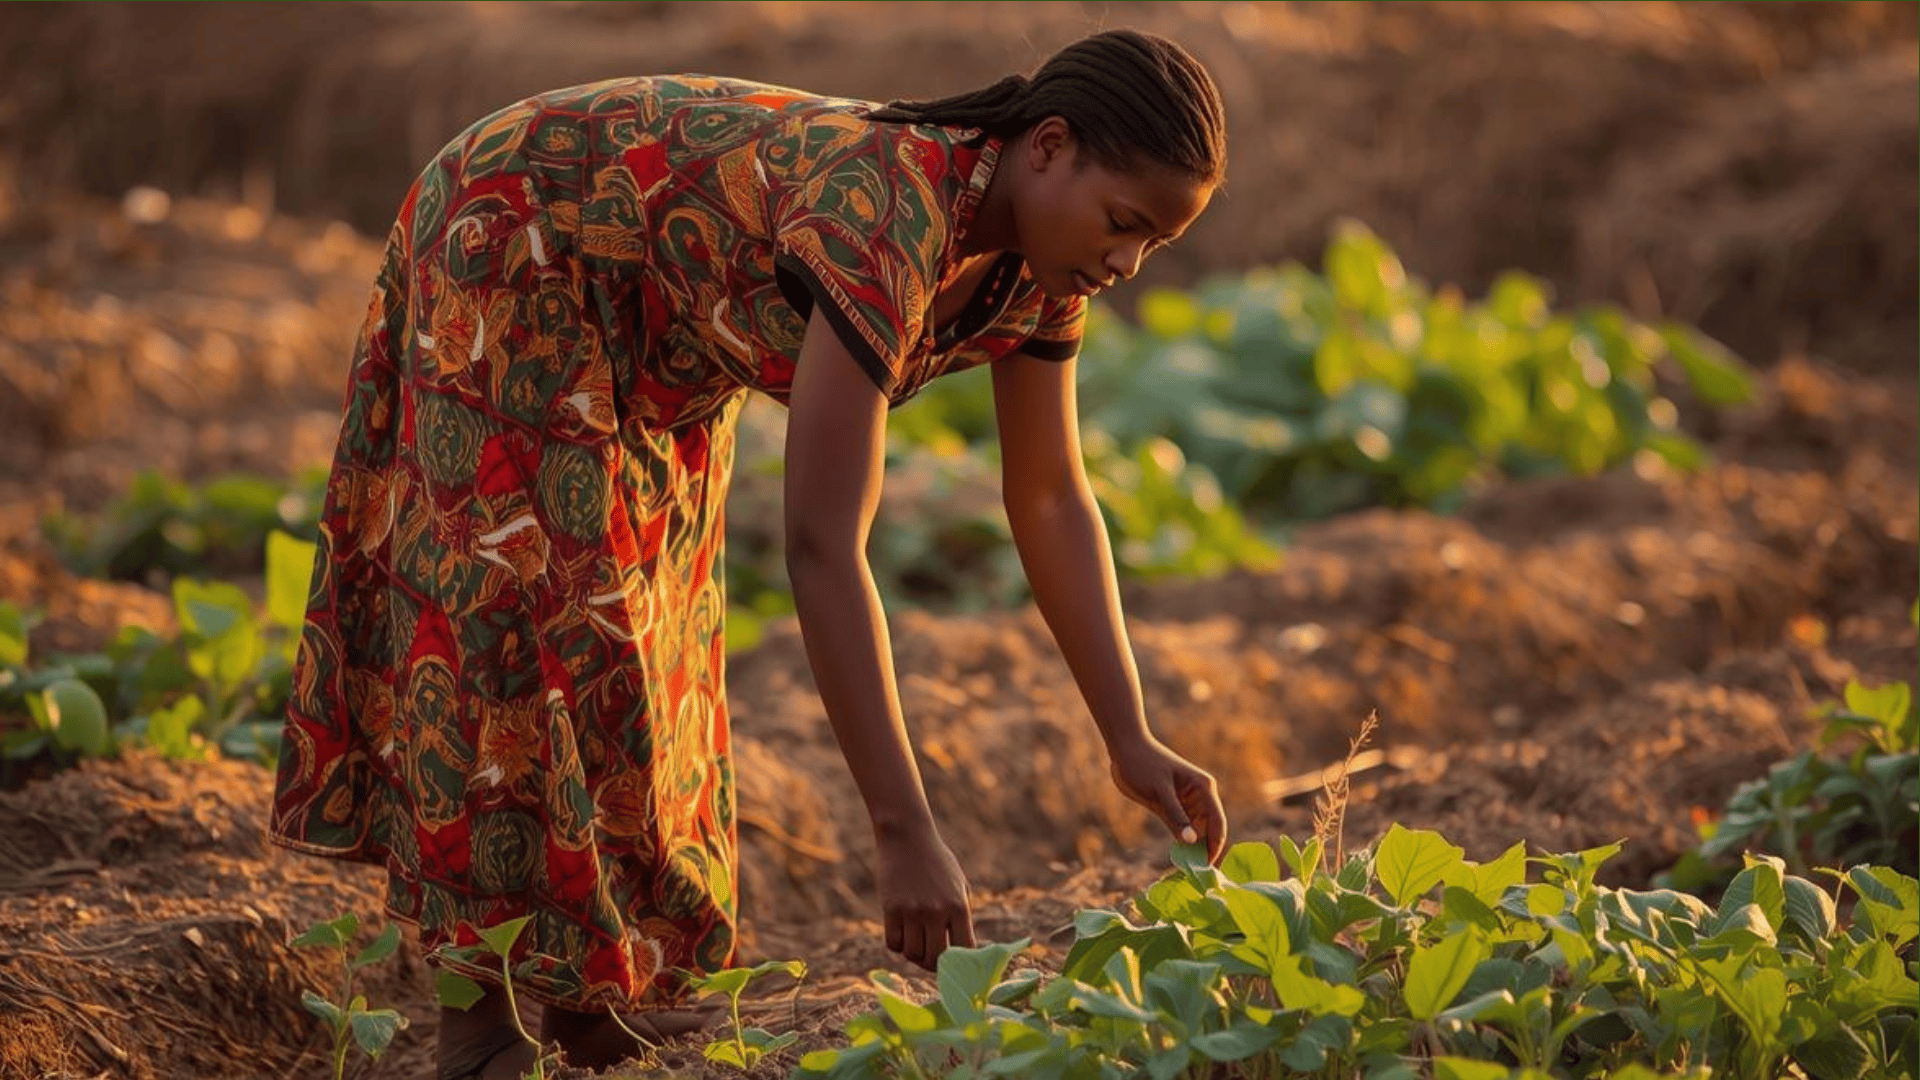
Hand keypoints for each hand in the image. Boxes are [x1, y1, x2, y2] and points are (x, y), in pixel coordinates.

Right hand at [874, 824, 974, 971]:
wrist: (907, 836)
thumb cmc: (937, 861)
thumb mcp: (959, 883)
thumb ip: (963, 915)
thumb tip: (965, 948)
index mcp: (959, 906)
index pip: (965, 949)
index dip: (961, 962)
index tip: (955, 963)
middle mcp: (937, 911)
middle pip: (935, 959)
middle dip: (934, 964)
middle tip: (931, 958)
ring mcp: (912, 911)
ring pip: (912, 954)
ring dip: (914, 954)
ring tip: (916, 942)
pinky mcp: (891, 909)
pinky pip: (893, 944)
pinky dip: (898, 945)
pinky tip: (902, 933)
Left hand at [1107, 734, 1228, 863]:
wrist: (1125, 748)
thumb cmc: (1143, 763)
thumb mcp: (1159, 790)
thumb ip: (1175, 816)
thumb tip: (1191, 842)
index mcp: (1203, 789)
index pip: (1217, 822)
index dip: (1215, 845)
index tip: (1208, 866)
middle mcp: (1200, 797)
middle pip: (1209, 830)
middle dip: (1205, 850)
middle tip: (1197, 875)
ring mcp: (1186, 803)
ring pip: (1196, 832)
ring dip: (1193, 849)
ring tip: (1189, 871)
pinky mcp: (1172, 807)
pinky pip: (1182, 829)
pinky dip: (1181, 842)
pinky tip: (1179, 858)